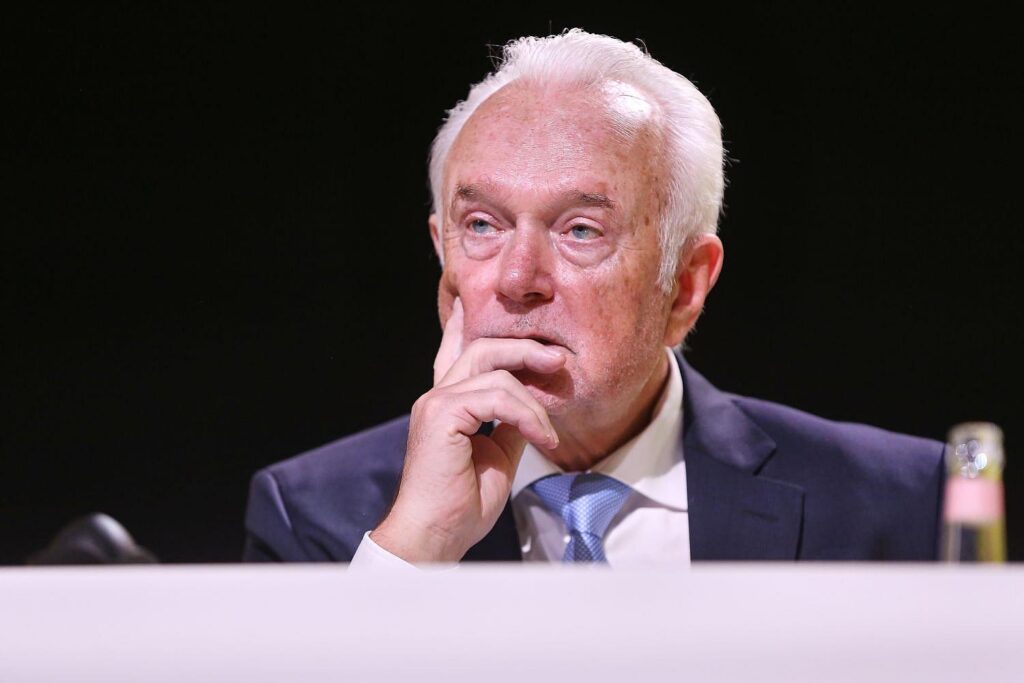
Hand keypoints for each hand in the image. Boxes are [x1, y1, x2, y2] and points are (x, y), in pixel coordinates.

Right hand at [370, 298, 564, 562]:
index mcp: (447, 402)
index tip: (483, 301)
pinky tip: (542, 437)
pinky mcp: (441, 413)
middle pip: (484, 347)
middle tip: (560, 361)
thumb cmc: (462, 504)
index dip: (471, 322)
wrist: (435, 536)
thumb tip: (533, 405)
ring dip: (533, 395)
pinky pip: (496, 396)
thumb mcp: (498, 456)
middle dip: (525, 348)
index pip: (459, 348)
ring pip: (494, 369)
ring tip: (551, 428)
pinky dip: (526, 414)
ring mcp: (436, 401)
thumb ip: (509, 424)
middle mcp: (438, 394)